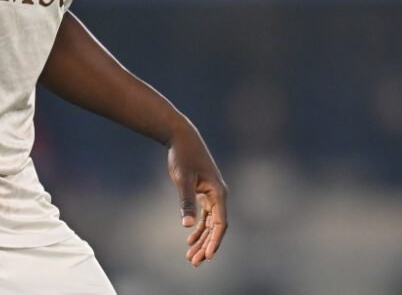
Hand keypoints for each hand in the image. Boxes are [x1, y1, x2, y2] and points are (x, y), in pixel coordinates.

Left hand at [167, 125, 227, 266]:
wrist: (181, 138)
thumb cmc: (183, 156)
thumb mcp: (182, 178)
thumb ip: (186, 201)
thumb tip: (186, 225)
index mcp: (218, 193)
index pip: (220, 223)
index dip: (214, 241)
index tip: (208, 256)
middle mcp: (218, 196)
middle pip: (215, 227)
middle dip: (206, 245)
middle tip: (195, 262)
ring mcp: (211, 195)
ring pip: (209, 224)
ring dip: (202, 240)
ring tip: (191, 257)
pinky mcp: (203, 193)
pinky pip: (204, 216)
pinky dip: (198, 228)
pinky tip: (190, 239)